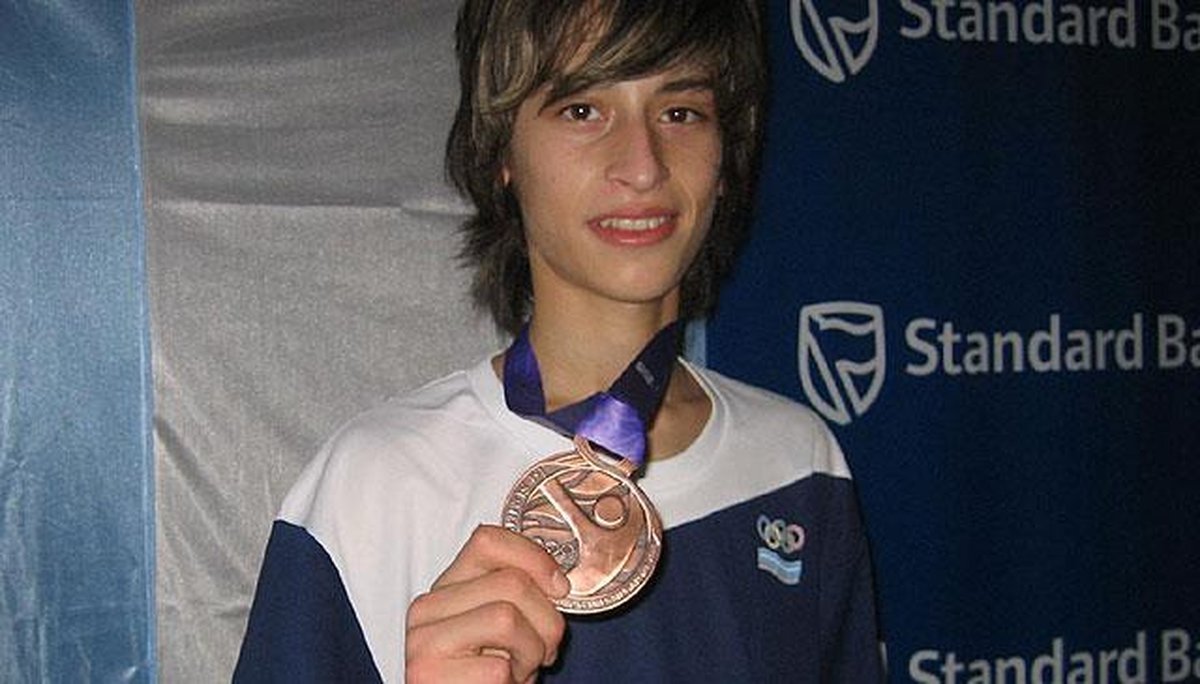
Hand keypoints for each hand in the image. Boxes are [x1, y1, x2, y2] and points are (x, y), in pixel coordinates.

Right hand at [405, 525, 569, 682]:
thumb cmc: (488, 675)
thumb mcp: (501, 627)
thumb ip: (516, 595)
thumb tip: (557, 581)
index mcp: (445, 588)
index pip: (487, 539)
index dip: (534, 557)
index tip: (559, 587)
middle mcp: (426, 609)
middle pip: (511, 583)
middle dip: (546, 619)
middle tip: (545, 649)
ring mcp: (424, 643)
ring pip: (506, 617)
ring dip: (532, 652)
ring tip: (521, 670)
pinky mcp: (429, 677)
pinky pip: (498, 667)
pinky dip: (515, 681)